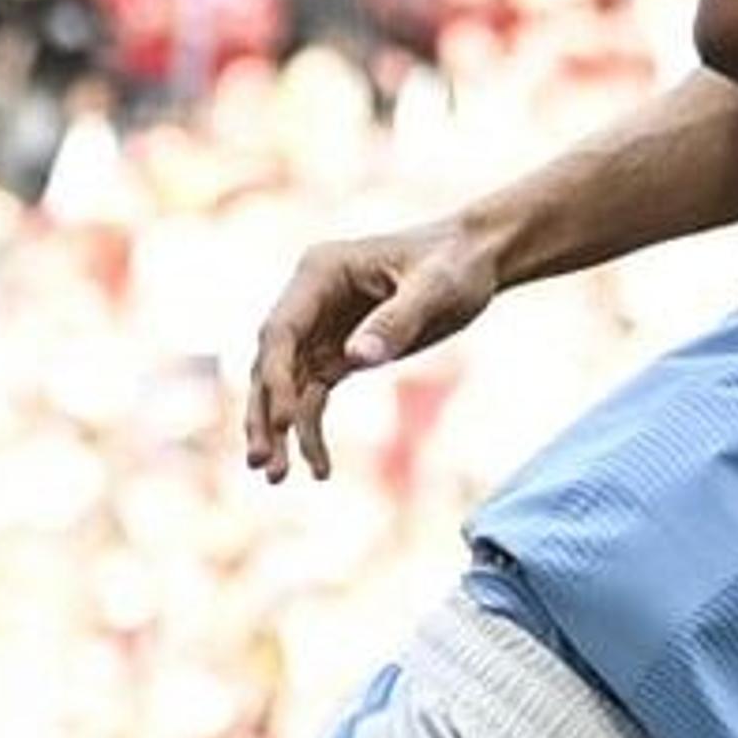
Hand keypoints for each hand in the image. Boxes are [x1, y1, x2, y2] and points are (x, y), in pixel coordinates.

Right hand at [242, 220, 505, 481]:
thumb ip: (397, 320)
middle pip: (271, 362)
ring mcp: (321, 328)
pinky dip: (310, 430)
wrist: (475, 261)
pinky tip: (319, 469)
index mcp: (320, 272)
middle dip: (265, 412)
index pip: (281, 331)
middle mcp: (310, 299)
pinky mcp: (339, 353)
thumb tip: (355, 357)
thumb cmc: (456, 264)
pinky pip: (313, 397)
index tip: (284, 423)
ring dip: (279, 430)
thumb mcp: (436, 288)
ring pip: (285, 385)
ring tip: (275, 477)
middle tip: (262, 463)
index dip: (276, 378)